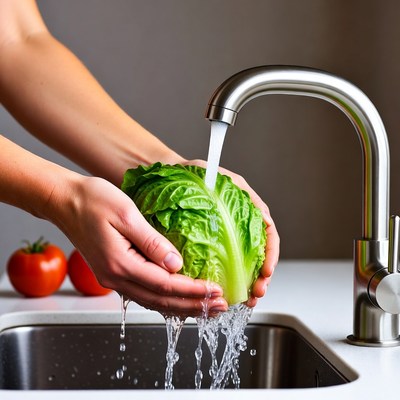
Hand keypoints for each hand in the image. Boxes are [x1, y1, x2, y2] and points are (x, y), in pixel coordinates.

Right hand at [52, 175, 227, 315]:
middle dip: (193, 306)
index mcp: (120, 264)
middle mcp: (116, 278)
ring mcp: (113, 278)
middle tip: (220, 307)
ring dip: (182, 307)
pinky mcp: (113, 273)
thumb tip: (177, 264)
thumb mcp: (127, 214)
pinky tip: (179, 299)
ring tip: (206, 308)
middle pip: (161, 301)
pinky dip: (166, 300)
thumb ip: (152, 242)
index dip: (193, 291)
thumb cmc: (93, 201)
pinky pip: (144, 294)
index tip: (216, 291)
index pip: (166, 286)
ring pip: (154, 302)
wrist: (65, 201)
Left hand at [185, 160, 279, 306]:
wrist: (164, 177)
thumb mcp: (208, 174)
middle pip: (260, 251)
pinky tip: (227, 292)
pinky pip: (226, 264)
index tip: (266, 270)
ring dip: (250, 282)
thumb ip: (226, 188)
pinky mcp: (213, 243)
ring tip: (248, 299)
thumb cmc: (186, 174)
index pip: (266, 229)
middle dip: (262, 275)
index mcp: (243, 203)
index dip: (270, 252)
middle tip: (257, 292)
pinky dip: (231, 280)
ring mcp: (227, 233)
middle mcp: (238, 220)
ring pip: (246, 262)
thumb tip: (252, 214)